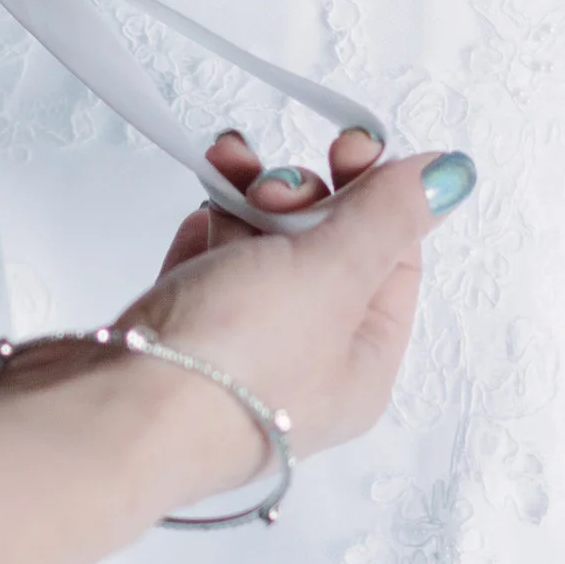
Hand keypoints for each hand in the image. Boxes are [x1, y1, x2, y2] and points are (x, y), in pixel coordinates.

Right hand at [0, 129, 466, 502]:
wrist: (113, 415)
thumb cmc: (228, 369)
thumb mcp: (333, 274)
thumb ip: (389, 215)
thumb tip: (451, 176)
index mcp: (362, 366)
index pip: (393, 262)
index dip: (378, 197)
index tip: (352, 148)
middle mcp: (305, 367)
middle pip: (326, 255)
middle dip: (304, 197)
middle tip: (279, 184)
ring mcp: (236, 356)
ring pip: (261, 257)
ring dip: (251, 201)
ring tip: (228, 168)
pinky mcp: (175, 342)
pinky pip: (205, 271)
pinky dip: (207, 232)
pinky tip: (200, 210)